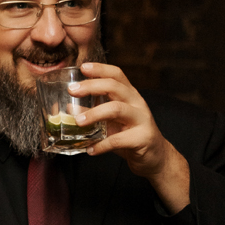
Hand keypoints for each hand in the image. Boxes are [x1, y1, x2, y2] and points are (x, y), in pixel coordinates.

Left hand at [77, 62, 190, 211]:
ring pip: (117, 109)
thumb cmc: (130, 136)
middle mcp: (137, 104)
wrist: (155, 157)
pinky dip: (101, 145)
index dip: (101, 69)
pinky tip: (90, 150)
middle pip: (115, 87)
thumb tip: (69, 108)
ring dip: (94, 113)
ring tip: (77, 122)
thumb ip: (93, 113)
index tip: (83, 67)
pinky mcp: (142, 138)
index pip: (117, 75)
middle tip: (72, 90)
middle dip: (92, 86)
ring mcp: (141, 120)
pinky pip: (118, 140)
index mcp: (130, 96)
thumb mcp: (111, 122)